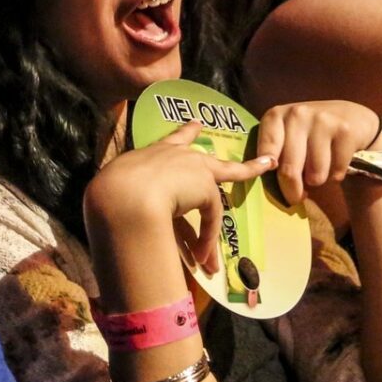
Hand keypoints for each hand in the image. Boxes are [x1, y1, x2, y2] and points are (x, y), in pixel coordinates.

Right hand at [83, 122, 277, 276]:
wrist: (126, 193)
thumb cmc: (116, 193)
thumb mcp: (122, 195)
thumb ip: (136, 206)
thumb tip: (129, 228)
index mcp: (153, 155)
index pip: (173, 141)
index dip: (185, 133)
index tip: (194, 123)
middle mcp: (176, 155)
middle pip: (204, 152)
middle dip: (222, 145)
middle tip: (230, 131)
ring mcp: (193, 168)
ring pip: (226, 173)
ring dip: (248, 171)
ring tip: (265, 164)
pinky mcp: (205, 188)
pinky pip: (210, 219)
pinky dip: (207, 239)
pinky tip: (205, 258)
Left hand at [252, 100, 381, 208]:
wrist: (353, 117)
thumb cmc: (311, 133)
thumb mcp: (287, 135)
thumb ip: (273, 153)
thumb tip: (260, 178)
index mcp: (275, 116)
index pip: (265, 152)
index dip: (266, 171)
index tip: (273, 180)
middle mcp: (297, 114)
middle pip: (289, 169)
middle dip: (293, 191)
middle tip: (296, 197)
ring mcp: (322, 120)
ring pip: (315, 174)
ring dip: (318, 180)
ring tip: (319, 169)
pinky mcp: (345, 131)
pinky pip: (336, 171)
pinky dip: (336, 175)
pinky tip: (337, 162)